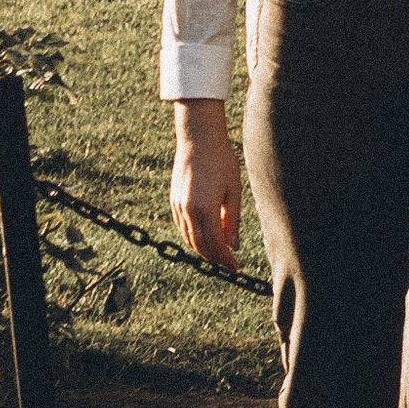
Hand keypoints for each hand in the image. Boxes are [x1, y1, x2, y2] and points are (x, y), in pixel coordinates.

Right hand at [170, 100, 241, 267]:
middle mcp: (188, 211)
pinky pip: (182, 227)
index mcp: (205, 209)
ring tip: (218, 251)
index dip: (225, 259)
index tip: (235, 268)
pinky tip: (204, 235)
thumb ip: (232, 220)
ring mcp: (177, 206)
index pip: (214, 244)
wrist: (198, 139)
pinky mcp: (173, 200)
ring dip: (203, 248)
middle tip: (228, 263)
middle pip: (200, 245)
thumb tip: (232, 245)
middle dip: (214, 257)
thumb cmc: (221, 161)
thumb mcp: (233, 190)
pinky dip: (192, 236)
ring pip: (189, 238)